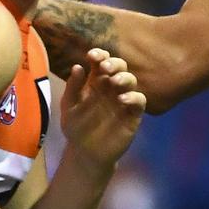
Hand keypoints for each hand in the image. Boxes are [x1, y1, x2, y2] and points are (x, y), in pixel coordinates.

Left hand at [60, 49, 145, 171]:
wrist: (85, 153)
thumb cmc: (76, 127)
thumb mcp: (69, 106)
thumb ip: (73, 87)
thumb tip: (77, 66)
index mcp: (95, 82)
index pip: (101, 62)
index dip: (99, 55)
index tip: (92, 56)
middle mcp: (111, 87)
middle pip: (119, 67)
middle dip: (113, 63)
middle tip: (105, 67)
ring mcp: (123, 99)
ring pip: (131, 80)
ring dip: (124, 77)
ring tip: (114, 81)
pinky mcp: (133, 114)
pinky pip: (139, 101)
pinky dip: (134, 97)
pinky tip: (122, 99)